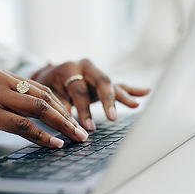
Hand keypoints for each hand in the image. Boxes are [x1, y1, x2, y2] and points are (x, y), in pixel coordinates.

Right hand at [0, 70, 88, 154]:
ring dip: (62, 125)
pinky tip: (53, 144)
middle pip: (45, 96)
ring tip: (76, 138)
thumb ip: (7, 100)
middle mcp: (1, 81)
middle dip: (68, 116)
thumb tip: (33, 115)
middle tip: (82, 131)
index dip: (61, 105)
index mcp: (2, 76)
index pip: (41, 88)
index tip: (73, 120)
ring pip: (39, 108)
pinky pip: (23, 124)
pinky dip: (41, 136)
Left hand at [32, 59, 149, 130]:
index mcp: (68, 69)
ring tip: (135, 105)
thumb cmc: (48, 86)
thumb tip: (71, 126)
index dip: (84, 110)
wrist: (48, 74)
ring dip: (123, 96)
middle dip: (107, 101)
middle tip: (112, 118)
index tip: (88, 127)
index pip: (79, 90)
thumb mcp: (49, 95)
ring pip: (111, 83)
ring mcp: (95, 71)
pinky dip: (132, 89)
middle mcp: (84, 66)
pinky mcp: (103, 79)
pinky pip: (119, 84)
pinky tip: (146, 91)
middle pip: (100, 81)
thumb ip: (60, 107)